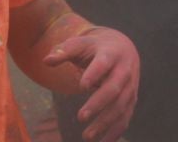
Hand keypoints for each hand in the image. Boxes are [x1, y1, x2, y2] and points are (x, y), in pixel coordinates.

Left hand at [45, 26, 139, 141]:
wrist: (122, 48)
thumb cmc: (94, 49)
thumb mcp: (80, 44)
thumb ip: (64, 51)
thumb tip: (46, 60)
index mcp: (112, 53)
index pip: (104, 63)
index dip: (95, 74)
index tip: (82, 86)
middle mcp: (124, 69)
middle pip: (114, 88)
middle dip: (99, 103)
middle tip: (80, 117)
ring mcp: (130, 85)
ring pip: (121, 105)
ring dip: (106, 122)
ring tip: (86, 136)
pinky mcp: (131, 99)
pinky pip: (126, 116)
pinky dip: (116, 131)